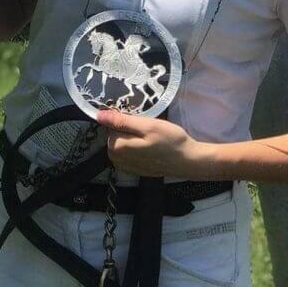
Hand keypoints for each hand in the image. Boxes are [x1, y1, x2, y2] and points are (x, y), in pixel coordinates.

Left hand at [96, 109, 210, 178]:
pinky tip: (148, 146)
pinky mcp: (134, 170)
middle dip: (125, 129)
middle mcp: (118, 160)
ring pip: (119, 144)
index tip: (138, 120)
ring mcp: (126, 167)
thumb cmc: (170, 140)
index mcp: (119, 148)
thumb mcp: (147, 125)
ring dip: (130, 138)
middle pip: (113, 136)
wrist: (189, 161)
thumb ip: (121, 121)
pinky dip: (134, 148)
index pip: (109, 126)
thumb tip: (98, 116)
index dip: (123, 120)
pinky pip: (126, 154)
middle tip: (145, 128)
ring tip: (148, 137)